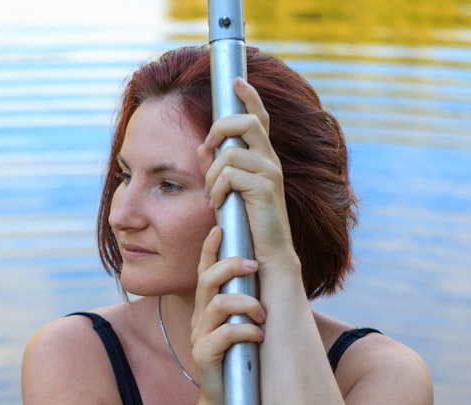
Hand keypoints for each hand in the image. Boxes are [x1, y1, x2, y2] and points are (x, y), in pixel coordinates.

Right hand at [190, 226, 264, 404]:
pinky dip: (245, 331)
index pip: (204, 270)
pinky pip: (224, 335)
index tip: (220, 227)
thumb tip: (265, 274)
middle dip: (231, 266)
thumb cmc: (240, 360)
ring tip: (262, 314)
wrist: (226, 402)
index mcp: (208, 308)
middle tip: (254, 265)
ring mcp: (200, 336)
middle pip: (207, 279)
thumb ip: (246, 302)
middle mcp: (201, 318)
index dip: (210, 248)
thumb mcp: (241, 325)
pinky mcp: (204, 356)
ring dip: (245, 303)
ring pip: (217, 304)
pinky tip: (259, 336)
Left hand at [197, 77, 294, 264]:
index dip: (249, 96)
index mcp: (262, 158)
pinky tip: (216, 206)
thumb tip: (201, 148)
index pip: (258, 118)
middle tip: (207, 148)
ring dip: (212, 174)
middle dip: (219, 128)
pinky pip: (229, 174)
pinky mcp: (264, 189)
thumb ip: (215, 168)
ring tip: (211, 196)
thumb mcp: (227, 192)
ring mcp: (269, 173)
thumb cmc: (246, 226)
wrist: (265, 256)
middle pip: (245, 122)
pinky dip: (215, 190)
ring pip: (230, 152)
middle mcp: (269, 160)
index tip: (236, 81)